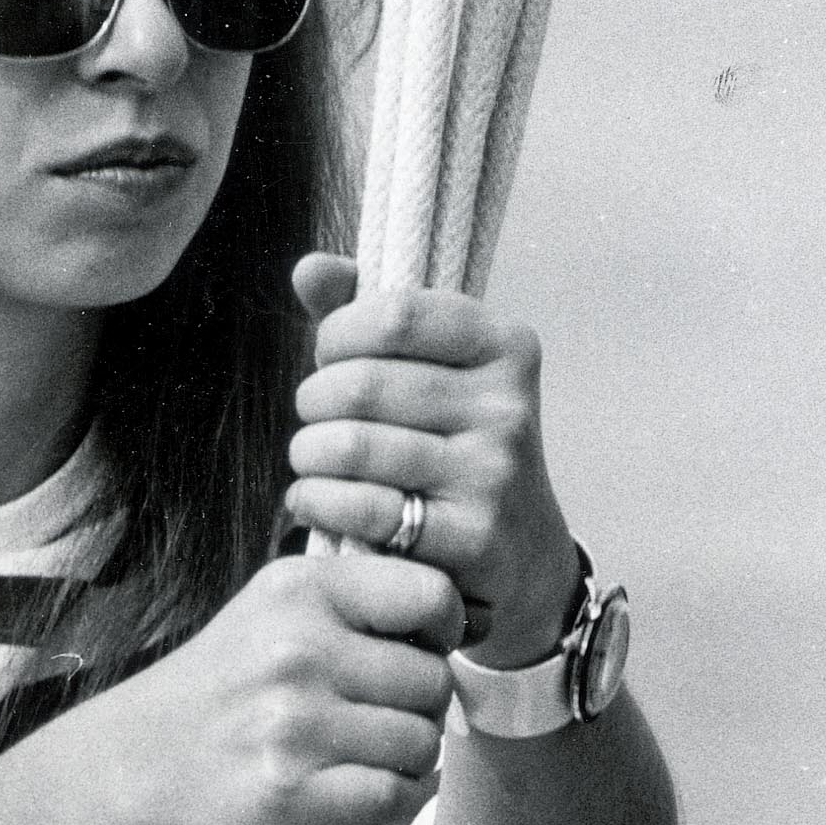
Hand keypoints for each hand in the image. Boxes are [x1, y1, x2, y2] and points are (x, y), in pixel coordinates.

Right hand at [82, 548, 462, 824]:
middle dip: (425, 705)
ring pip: (420, 744)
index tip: (427, 649)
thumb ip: (354, 596)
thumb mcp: (274, 606)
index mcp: (300, 590)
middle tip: (389, 714)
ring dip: (411, 757)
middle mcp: (297, 651)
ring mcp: (292, 725)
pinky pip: (391, 795)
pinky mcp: (288, 792)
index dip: (446, 628)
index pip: (430, 596)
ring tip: (373, 753)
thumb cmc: (224, 682)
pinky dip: (395, 798)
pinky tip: (368, 788)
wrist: (136, 759)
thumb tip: (458, 616)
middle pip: (432, 681)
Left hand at [285, 254, 580, 665]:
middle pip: (361, 384)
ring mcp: (494, 473)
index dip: (338, 334)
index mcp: (504, 346)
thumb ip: (366, 314)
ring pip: (351, 447)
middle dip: (312, 403)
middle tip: (312, 422)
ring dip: (305, 456)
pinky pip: (361, 509)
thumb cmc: (456, 448)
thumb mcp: (431, 372)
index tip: (329, 358)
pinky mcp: (471, 536)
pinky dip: (315, 503)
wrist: (520, 555)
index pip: (394, 312)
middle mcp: (507, 405)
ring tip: (308, 462)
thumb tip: (308, 268)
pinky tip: (310, 501)